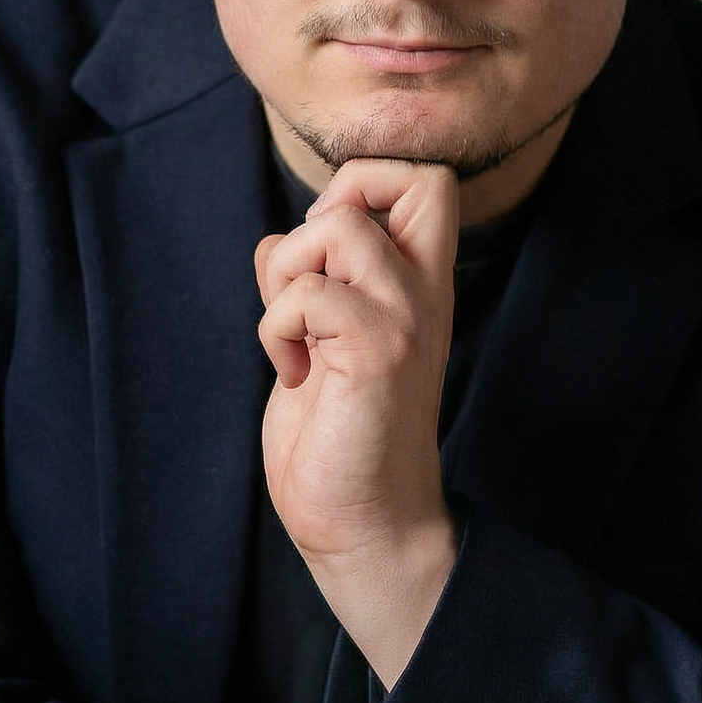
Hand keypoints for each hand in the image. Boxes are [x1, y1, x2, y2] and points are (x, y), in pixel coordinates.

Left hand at [254, 159, 459, 685]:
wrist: (362, 526)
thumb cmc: (337, 436)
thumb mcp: (324, 336)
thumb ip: (317, 279)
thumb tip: (285, 237)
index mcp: (420, 285)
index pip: (427, 182)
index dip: (364, 186)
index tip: (328, 252)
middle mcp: (425, 293)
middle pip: (419, 177)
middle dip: (341, 199)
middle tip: (316, 275)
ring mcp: (405, 318)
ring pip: (339, 224)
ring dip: (287, 272)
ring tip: (295, 336)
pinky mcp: (378, 351)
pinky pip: (303, 292)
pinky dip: (275, 328)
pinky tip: (294, 375)